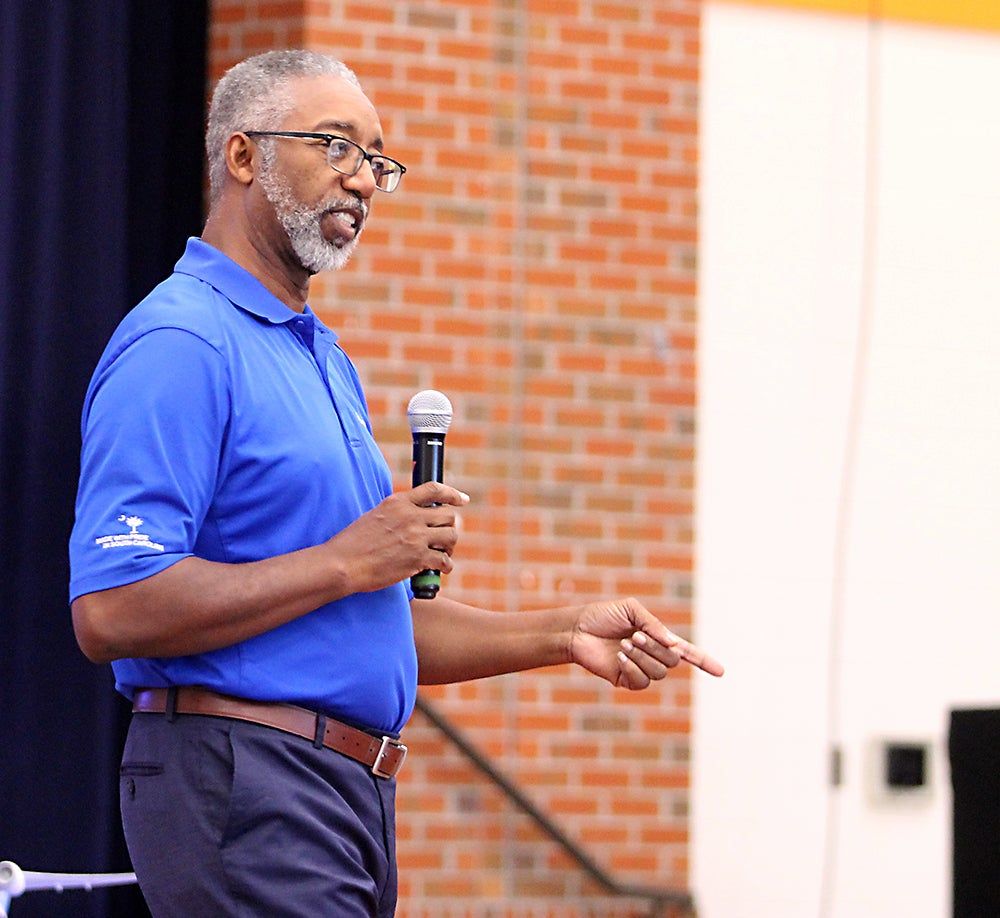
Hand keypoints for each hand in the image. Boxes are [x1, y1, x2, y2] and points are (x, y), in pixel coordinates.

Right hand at [327, 481, 468, 593]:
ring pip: (451, 536)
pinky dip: (445, 566)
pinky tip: (440, 569)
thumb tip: (411, 517)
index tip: (462, 499)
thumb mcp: (375, 515)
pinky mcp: (418, 559)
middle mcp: (411, 516)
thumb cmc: (353, 543)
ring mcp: (416, 537)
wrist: (343, 563)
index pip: (434, 489)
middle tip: (443, 539)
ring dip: (449, 547)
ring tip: (442, 554)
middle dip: (449, 527)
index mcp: (398, 502)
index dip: (452, 494)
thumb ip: (396, 513)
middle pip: (448, 515)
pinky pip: (444, 561)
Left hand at [569, 597, 723, 688]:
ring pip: (659, 672)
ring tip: (624, 644)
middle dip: (656, 647)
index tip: (722, 672)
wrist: (577, 629)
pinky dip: (633, 667)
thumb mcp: (631, 609)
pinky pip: (642, 682)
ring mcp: (640, 669)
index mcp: (657, 638)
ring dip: (643, 656)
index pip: (687, 652)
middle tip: (634, 635)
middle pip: (673, 660)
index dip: (704, 661)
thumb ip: (653, 624)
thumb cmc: (602, 616)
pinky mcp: (626, 681)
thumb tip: (674, 645)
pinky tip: (620, 658)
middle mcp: (652, 655)